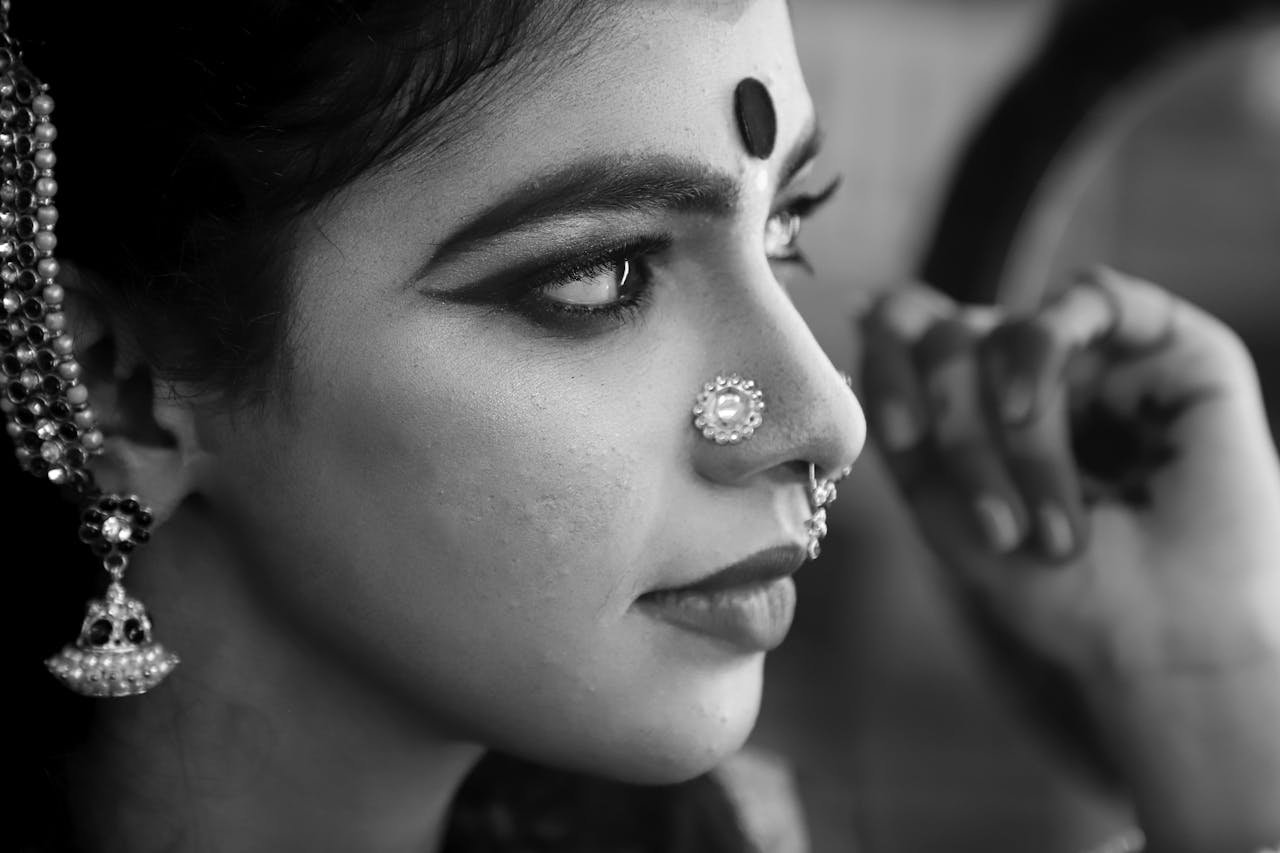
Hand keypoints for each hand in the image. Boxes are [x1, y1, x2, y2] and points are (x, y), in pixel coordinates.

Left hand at [859, 267, 1279, 850]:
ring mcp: (1098, 351)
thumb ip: (900, 414)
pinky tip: (1033, 410)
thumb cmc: (1055, 590)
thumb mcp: (943, 505)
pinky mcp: (1168, 341)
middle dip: (959, 434)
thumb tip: (864, 308)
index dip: (890, 367)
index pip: (911, 334)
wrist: (1163, 643)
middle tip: (998, 527)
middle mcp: (1032, 366)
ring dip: (1010, 434)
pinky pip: (1083, 298)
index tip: (901, 437)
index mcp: (978, 399)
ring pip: (1007, 329)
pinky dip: (1040, 357)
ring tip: (1047, 520)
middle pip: (952, 338)